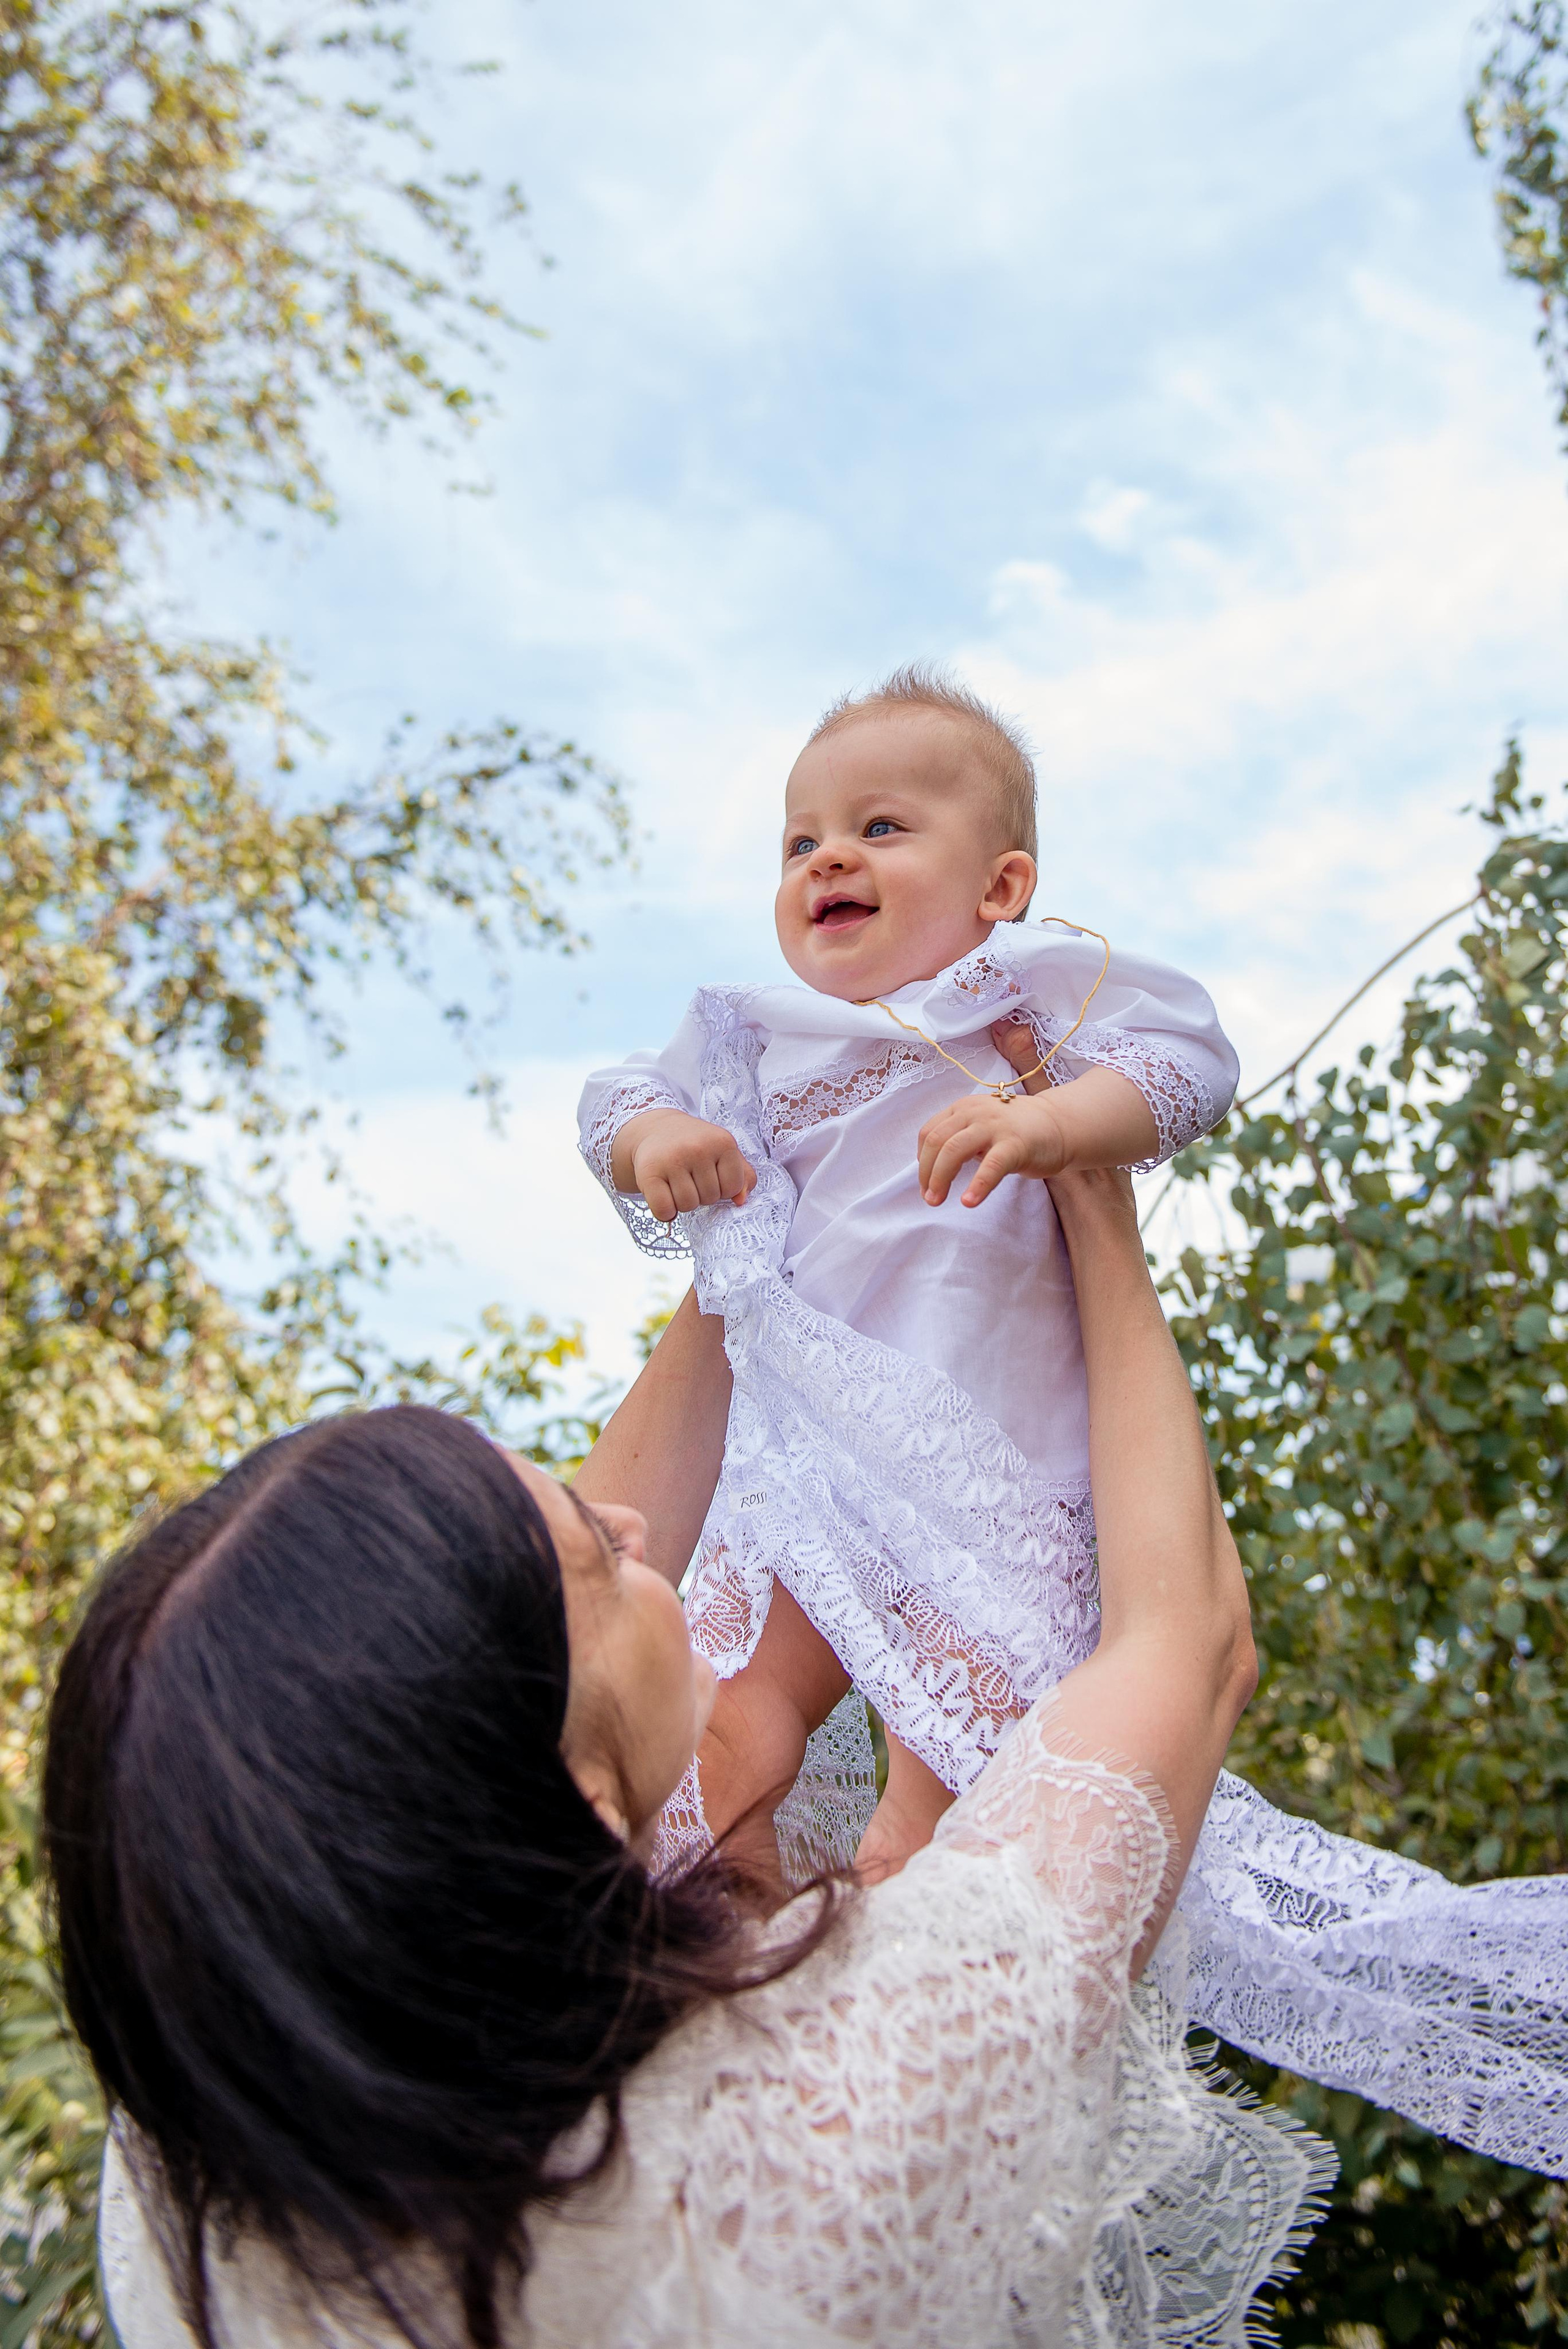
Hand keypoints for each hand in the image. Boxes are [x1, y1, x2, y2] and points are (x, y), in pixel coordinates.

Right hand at [623, 1109, 755, 1222]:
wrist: (656, 1129)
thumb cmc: (695, 1145)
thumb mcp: (724, 1151)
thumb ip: (743, 1175)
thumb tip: (741, 1201)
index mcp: (723, 1142)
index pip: (733, 1188)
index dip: (722, 1188)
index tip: (710, 1174)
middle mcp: (698, 1148)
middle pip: (710, 1198)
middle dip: (701, 1194)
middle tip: (689, 1176)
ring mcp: (672, 1160)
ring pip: (687, 1205)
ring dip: (682, 1202)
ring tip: (676, 1182)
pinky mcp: (649, 1172)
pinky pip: (664, 1210)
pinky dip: (664, 1211)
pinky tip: (662, 1194)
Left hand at [912, 1018, 1057, 1207]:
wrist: (1059, 1124)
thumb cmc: (1016, 1131)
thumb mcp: (981, 1126)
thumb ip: (959, 1138)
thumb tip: (933, 1169)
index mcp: (963, 1108)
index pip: (929, 1132)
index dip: (922, 1160)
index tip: (926, 1181)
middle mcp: (974, 1113)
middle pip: (937, 1141)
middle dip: (927, 1173)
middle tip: (929, 1198)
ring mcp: (994, 1127)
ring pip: (954, 1150)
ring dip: (940, 1178)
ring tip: (937, 1201)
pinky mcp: (1015, 1145)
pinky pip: (991, 1167)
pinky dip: (977, 1186)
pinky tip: (969, 1202)